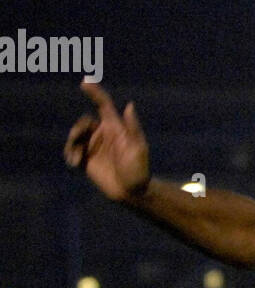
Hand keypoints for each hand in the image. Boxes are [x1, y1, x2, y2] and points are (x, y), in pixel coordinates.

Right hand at [64, 81, 150, 201]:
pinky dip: (71, 153)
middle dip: (80, 128)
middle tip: (79, 139)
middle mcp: (102, 134)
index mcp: (114, 128)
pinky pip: (72, 150)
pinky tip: (74, 162)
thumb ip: (133, 128)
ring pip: (76, 134)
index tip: (84, 82)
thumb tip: (129, 105)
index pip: (103, 105)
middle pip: (84, 121)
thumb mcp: (139, 149)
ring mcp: (93, 146)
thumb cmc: (138, 170)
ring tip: (77, 158)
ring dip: (74, 143)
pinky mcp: (86, 159)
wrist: (131, 192)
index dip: (94, 92)